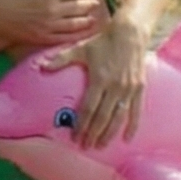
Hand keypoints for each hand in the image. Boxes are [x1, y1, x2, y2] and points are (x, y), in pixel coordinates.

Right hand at [0, 0, 103, 50]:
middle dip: (88, 4)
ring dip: (85, 20)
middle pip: (76, 7)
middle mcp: (52, 10)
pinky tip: (79, 34)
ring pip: (73, 24)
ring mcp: (46, 26)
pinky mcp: (39, 38)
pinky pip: (62, 38)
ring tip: (92, 18)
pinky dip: (74, 36)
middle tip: (96, 3)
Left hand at [40, 14, 149, 147]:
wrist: (130, 32)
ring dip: (109, 134)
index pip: (88, 109)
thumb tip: (41, 66)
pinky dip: (132, 126)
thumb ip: (60, 60)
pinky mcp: (139, 88)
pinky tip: (127, 139)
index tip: (75, 137)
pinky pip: (136, 111)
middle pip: (102, 117)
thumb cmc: (103, 41)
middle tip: (85, 146)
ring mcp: (128, 89)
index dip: (81, 125)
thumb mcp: (80, 49)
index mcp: (99, 79)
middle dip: (93, 134)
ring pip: (118, 117)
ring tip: (101, 146)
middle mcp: (114, 87)